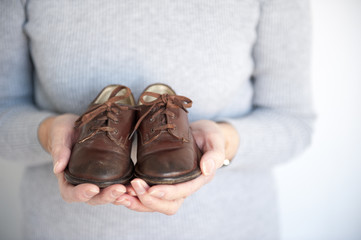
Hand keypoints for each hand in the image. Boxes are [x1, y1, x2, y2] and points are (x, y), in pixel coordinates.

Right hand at [38, 114, 125, 204]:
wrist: (74, 125)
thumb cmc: (62, 131)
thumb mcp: (59, 136)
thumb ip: (59, 150)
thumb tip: (57, 168)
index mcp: (66, 179)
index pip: (71, 194)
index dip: (82, 194)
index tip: (93, 188)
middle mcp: (82, 184)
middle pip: (94, 198)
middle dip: (107, 196)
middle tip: (120, 189)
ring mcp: (97, 180)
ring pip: (108, 194)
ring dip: (120, 195)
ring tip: (132, 190)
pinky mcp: (110, 174)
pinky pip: (118, 184)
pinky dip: (127, 186)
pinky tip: (137, 184)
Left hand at [114, 120, 238, 214]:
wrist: (201, 133)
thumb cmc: (209, 136)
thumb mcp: (215, 141)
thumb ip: (215, 154)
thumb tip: (207, 169)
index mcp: (198, 179)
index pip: (183, 192)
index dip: (168, 193)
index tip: (152, 189)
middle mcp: (183, 187)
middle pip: (167, 205)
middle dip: (148, 200)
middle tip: (132, 187)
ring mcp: (171, 185)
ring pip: (154, 204)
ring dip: (137, 202)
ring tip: (120, 195)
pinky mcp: (159, 180)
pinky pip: (146, 194)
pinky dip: (133, 196)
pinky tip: (119, 191)